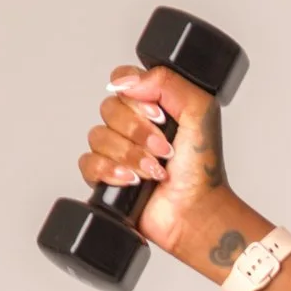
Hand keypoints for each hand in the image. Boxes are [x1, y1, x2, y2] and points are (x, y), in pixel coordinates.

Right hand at [75, 62, 250, 275]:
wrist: (196, 210)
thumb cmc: (202, 168)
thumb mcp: (200, 111)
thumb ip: (169, 82)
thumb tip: (128, 81)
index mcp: (150, 105)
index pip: (122, 81)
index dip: (136, 98)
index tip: (160, 117)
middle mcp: (131, 125)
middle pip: (109, 108)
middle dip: (139, 132)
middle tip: (165, 151)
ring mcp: (116, 150)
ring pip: (98, 136)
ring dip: (131, 155)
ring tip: (155, 172)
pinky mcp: (105, 176)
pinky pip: (88, 162)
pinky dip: (110, 171)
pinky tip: (132, 181)